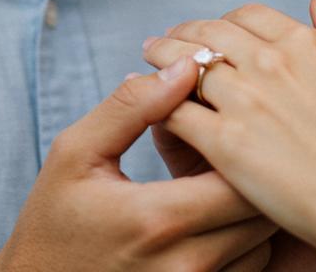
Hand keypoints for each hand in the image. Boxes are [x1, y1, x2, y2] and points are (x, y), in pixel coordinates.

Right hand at [0, 57, 274, 271]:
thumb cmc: (53, 220)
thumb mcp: (77, 152)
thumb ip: (132, 106)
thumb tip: (186, 65)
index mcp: (158, 218)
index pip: (239, 174)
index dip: (244, 139)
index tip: (227, 116)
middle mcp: (186, 264)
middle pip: (261, 209)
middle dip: (255, 166)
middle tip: (235, 137)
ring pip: (262, 241)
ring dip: (252, 205)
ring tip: (223, 175)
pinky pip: (250, 268)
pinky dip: (244, 238)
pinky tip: (215, 213)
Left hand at [152, 0, 315, 182]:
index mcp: (305, 44)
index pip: (249, 16)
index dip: (224, 21)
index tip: (211, 29)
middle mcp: (272, 62)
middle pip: (211, 34)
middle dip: (183, 33)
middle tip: (163, 38)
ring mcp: (248, 101)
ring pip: (187, 67)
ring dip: (161, 59)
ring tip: (146, 60)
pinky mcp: (228, 143)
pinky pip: (180, 113)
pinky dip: (159, 104)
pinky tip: (151, 107)